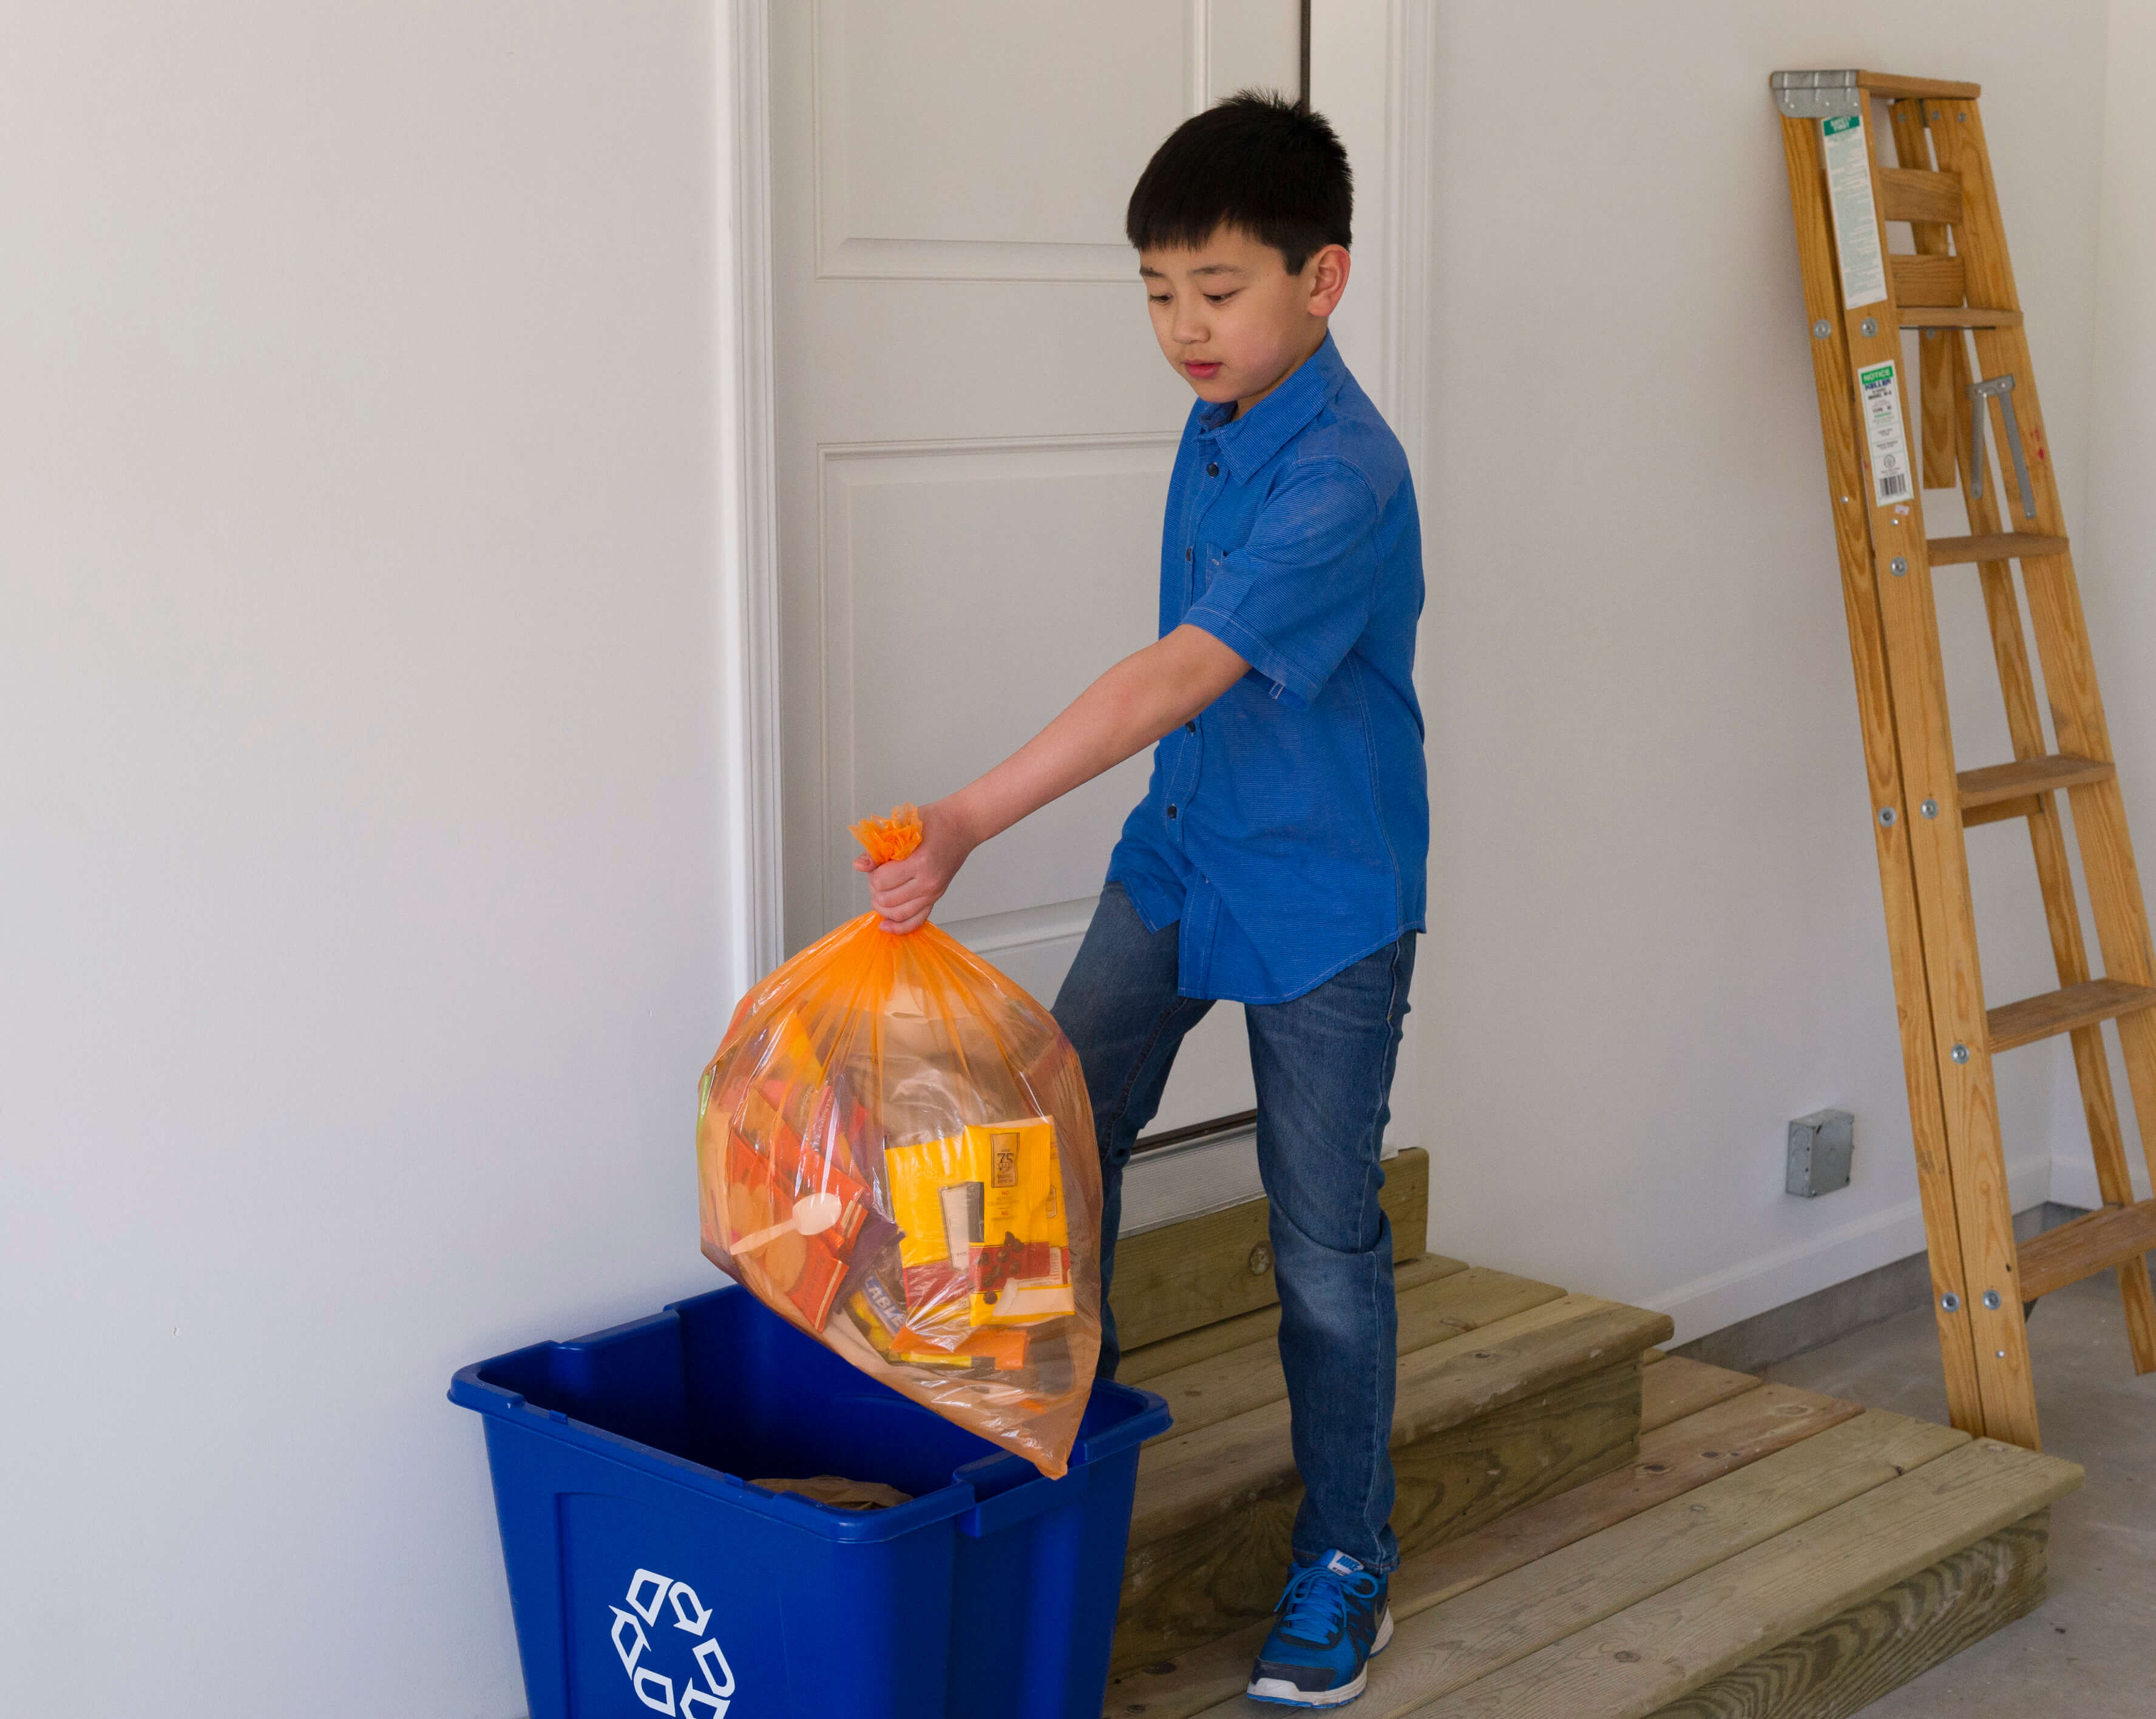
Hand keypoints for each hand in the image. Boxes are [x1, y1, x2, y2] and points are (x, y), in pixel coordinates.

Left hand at [854, 797, 977, 932]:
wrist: (963, 825)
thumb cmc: (935, 821)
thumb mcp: (902, 826)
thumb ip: (878, 848)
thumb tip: (859, 865)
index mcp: (920, 862)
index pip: (881, 881)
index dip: (872, 873)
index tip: (877, 863)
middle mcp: (928, 883)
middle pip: (887, 899)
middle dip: (875, 889)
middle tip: (878, 875)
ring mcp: (933, 893)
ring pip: (898, 914)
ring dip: (882, 906)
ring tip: (880, 893)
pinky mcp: (936, 898)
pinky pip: (916, 921)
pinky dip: (899, 927)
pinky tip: (885, 925)